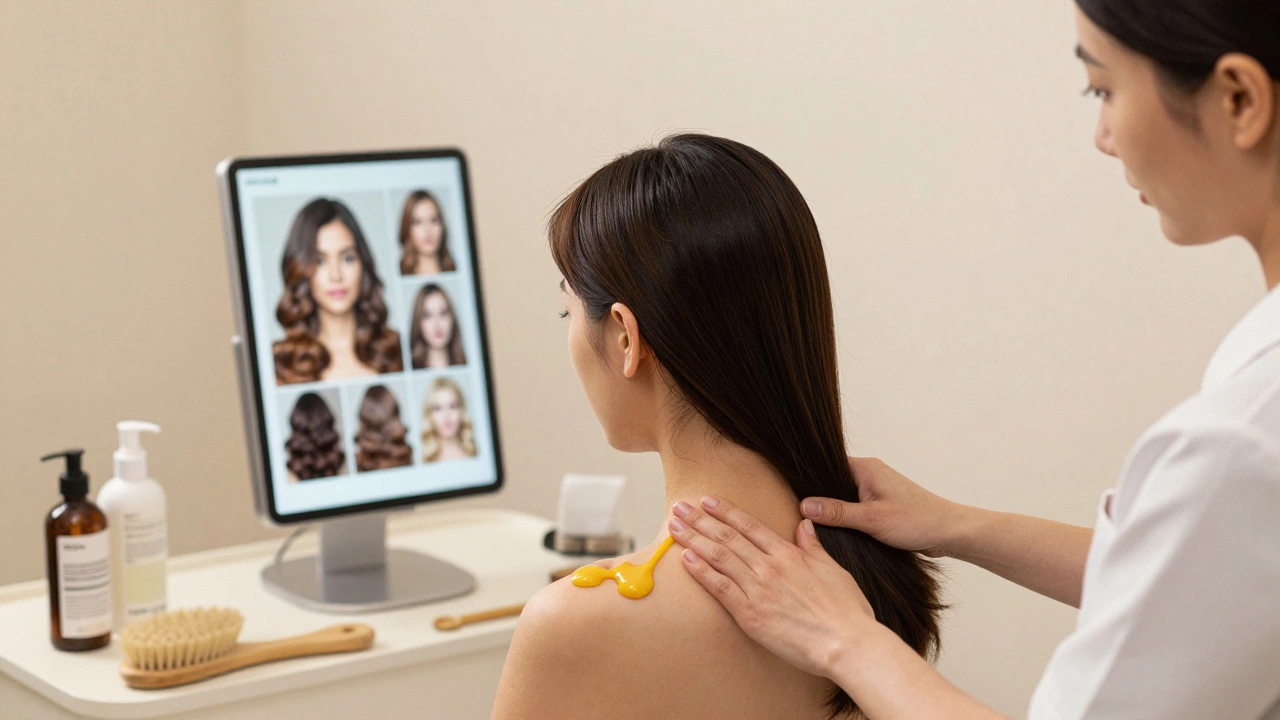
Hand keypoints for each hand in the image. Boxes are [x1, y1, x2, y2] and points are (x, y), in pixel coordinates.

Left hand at [668, 496, 876, 678]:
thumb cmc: (846, 610)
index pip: (750, 526)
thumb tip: (804, 524)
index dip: (726, 511)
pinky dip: (701, 571)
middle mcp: (770, 567)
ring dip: (694, 539)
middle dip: (701, 519)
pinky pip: (719, 588)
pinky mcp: (750, 614)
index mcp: (789, 554)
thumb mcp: (833, 569)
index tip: (708, 500)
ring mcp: (758, 589)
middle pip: (728, 537)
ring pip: (719, 557)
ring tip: (675, 527)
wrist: (846, 643)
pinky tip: (686, 559)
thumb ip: (814, 546)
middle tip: (680, 507)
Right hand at [802, 457, 961, 557]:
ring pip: (845, 497)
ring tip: (821, 525)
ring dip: (837, 511)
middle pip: (833, 482)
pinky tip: (842, 530)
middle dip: (822, 499)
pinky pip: (856, 507)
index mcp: (865, 467)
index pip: (826, 466)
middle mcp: (870, 474)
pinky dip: (849, 517)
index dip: (810, 480)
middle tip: (805, 516)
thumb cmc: (916, 520)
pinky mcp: (882, 504)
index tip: (795, 495)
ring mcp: (876, 489)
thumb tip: (805, 505)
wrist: (948, 532)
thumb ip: (837, 512)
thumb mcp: (871, 518)